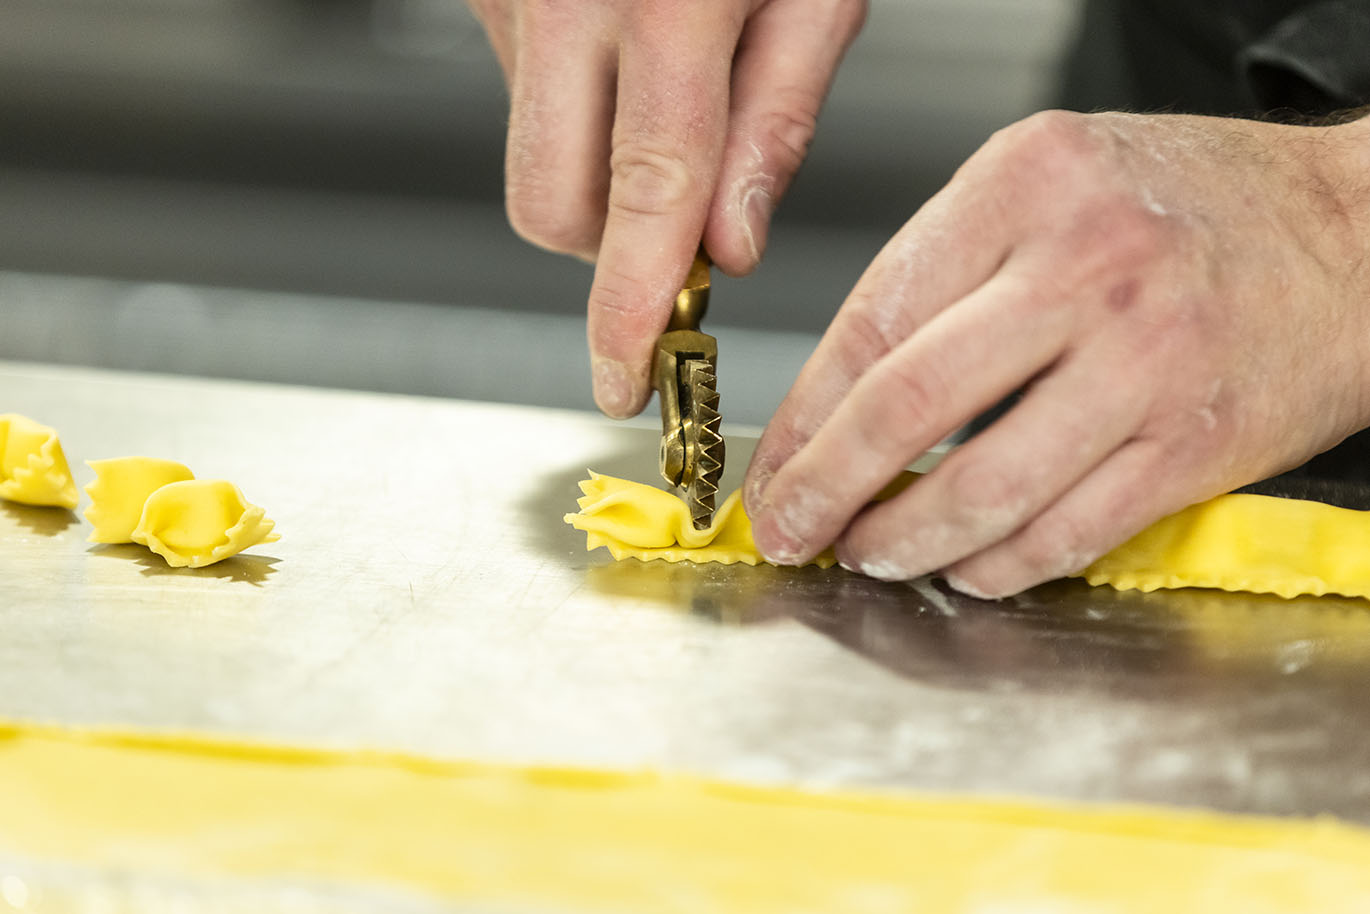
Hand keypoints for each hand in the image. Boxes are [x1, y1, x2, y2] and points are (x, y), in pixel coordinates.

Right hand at [467, 0, 866, 415]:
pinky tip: (624, 52)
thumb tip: (730, 252)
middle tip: (676, 213)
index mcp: (667, 1)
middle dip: (610, 248)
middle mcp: (567, 1)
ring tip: (661, 91)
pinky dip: (575, 111)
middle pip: (552, 206)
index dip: (634, 306)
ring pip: (531, 159)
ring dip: (595, 172)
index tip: (626, 378)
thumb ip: (777, 122)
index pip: (647, 193)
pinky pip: (521, 99)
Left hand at [745, 110, 1369, 596]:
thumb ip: (946, 271)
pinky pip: (1064, 533)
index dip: (803, 414)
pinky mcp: (1192, 446)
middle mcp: (1084, 267)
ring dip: (902, 541)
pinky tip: (962, 566)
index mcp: (1026, 185)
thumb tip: (839, 400)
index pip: (874, 318)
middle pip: (908, 406)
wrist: (1355, 235)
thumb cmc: (1185, 209)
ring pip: (982, 488)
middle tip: (787, 530)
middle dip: (825, 488)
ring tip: (867, 552)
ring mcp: (1144, 361)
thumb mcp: (1049, 186)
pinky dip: (995, 566)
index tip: (771, 467)